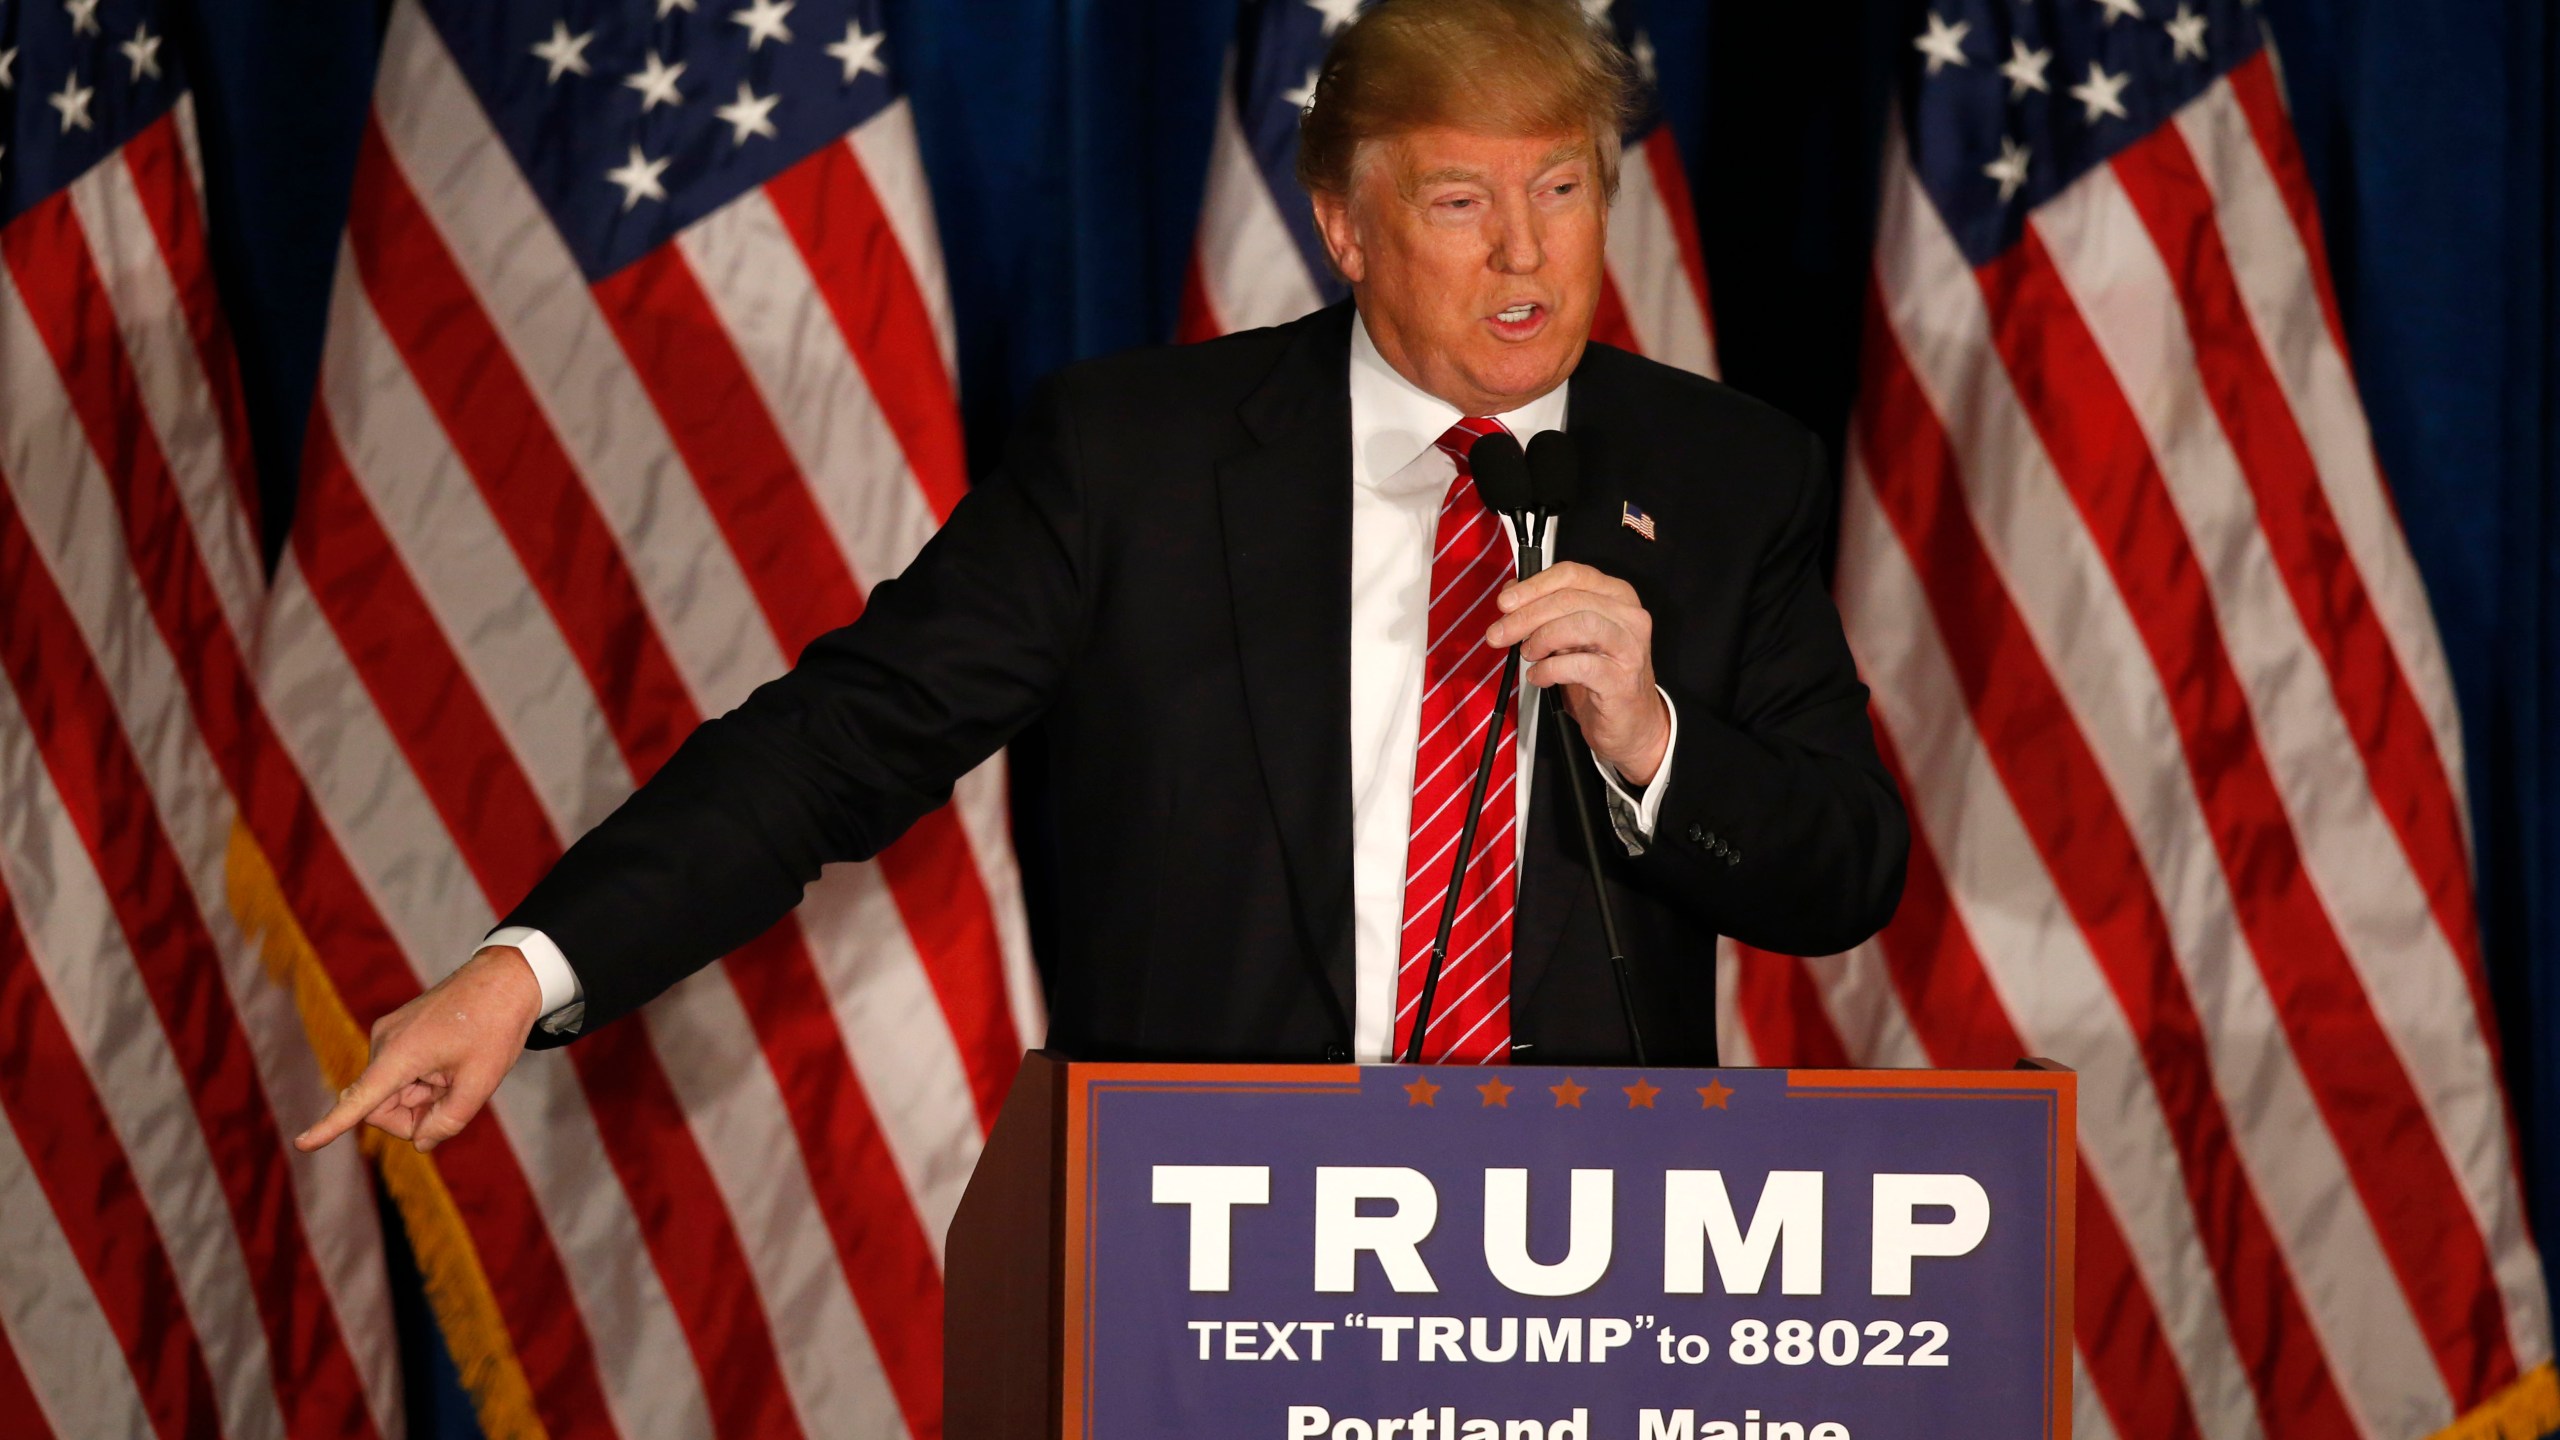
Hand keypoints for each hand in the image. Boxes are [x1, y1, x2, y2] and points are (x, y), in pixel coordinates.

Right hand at [293, 945, 544, 1153]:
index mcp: (400, 1054)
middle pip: (380, 1107)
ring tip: (458, 1073)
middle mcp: (384, 1042)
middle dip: (412, 1116)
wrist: (507, 977)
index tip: (302, 1144)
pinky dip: (421, 1080)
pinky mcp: (397, 1030)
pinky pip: (400, 1072)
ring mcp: (389, 1034)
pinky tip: (450, 1063)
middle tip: (453, 1103)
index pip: (359, 1101)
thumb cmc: (496, 1027)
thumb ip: (448, 1121)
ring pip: (392, 1091)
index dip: (331, 1127)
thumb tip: (420, 1142)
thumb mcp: (480, 1083)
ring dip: (422, 1097)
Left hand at [1486, 561, 1670, 783]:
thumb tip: (1511, 595)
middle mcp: (1629, 617)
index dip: (1533, 586)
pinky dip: (1550, 669)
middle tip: (1499, 634)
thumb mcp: (1570, 638)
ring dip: (1542, 637)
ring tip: (1527, 654)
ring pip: (1580, 624)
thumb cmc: (1599, 678)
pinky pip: (1581, 665)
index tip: (1505, 603)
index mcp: (1616, 596)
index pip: (1572, 574)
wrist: (1630, 724)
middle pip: (1570, 599)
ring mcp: (1629, 647)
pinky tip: (1539, 677)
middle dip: (1526, 616)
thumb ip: (1546, 612)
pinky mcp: (1623, 680)